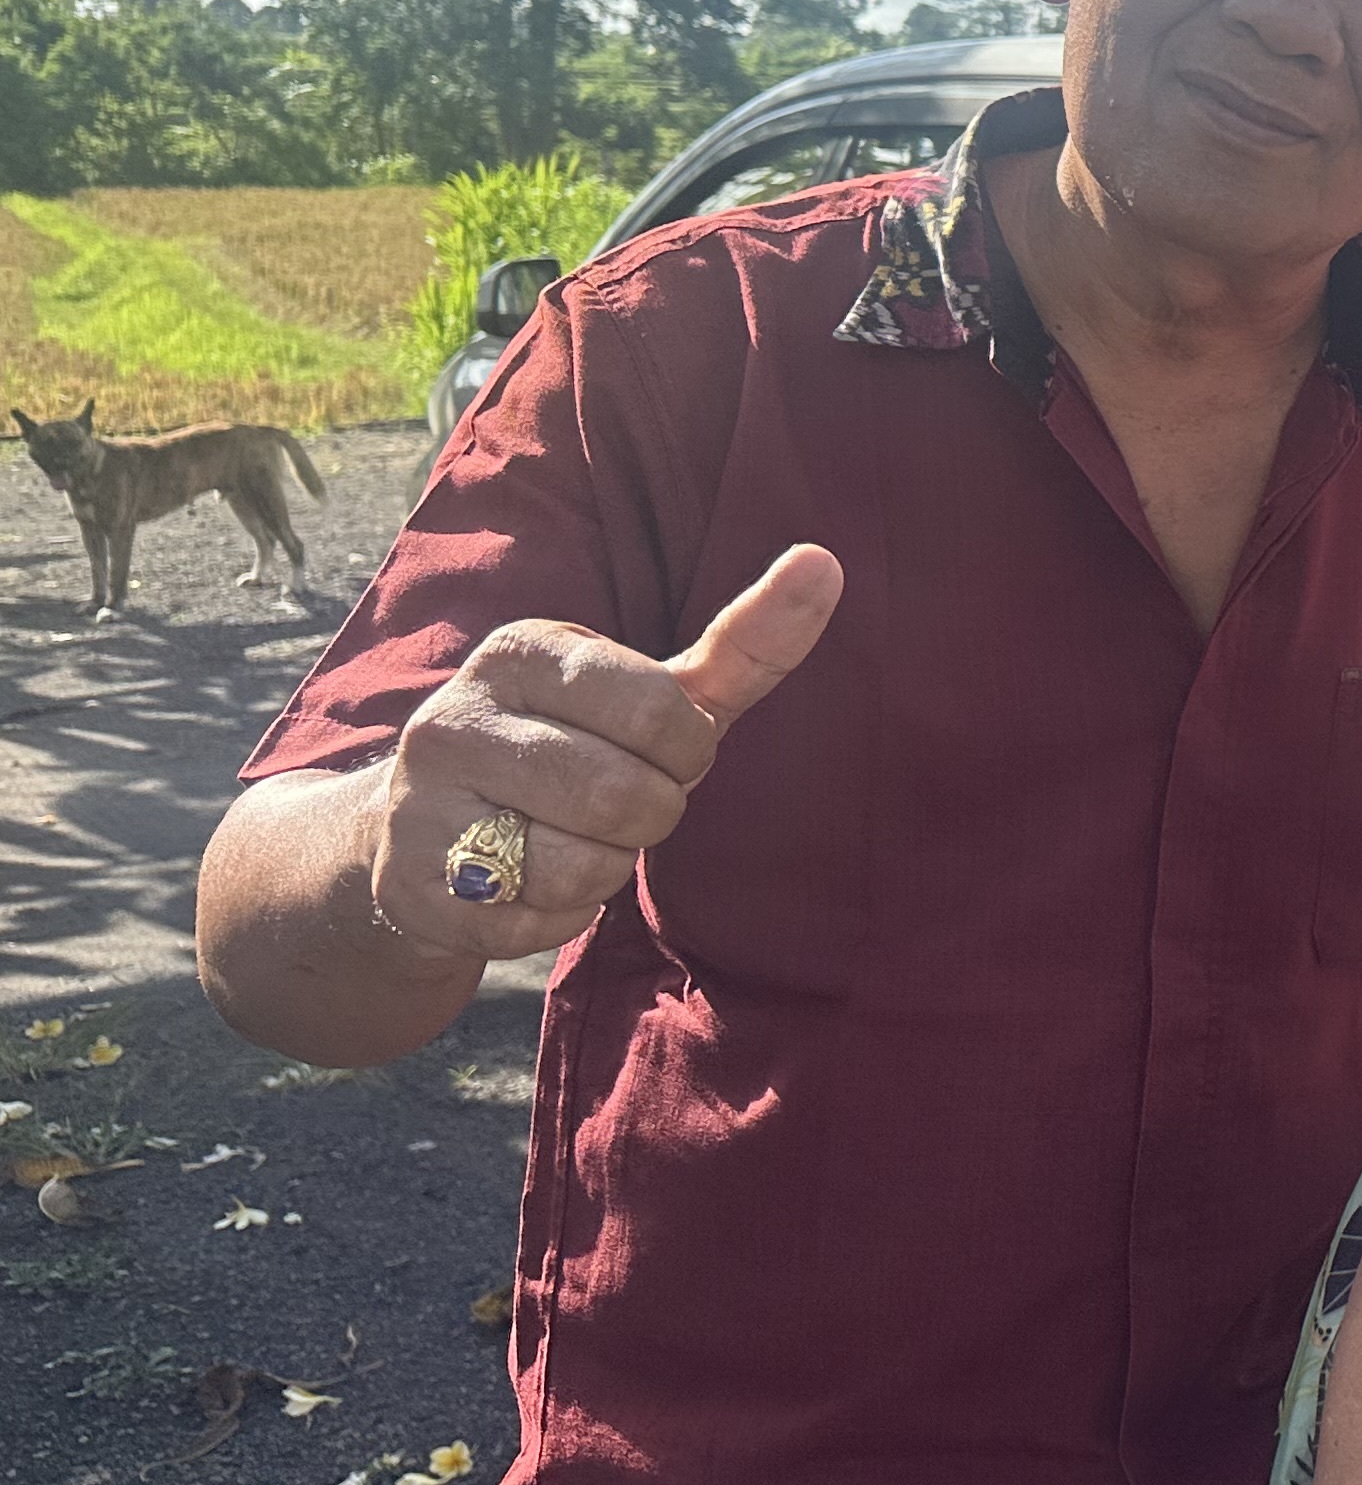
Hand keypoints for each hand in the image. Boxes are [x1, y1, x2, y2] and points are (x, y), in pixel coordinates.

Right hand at [357, 547, 842, 961]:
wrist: (417, 836)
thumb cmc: (572, 748)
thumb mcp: (650, 693)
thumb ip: (741, 643)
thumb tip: (825, 562)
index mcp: (520, 652)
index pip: (657, 707)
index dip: (684, 748)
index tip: (660, 747)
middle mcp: (453, 719)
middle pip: (625, 794)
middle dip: (653, 811)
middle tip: (623, 801)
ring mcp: (423, 806)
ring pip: (583, 864)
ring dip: (608, 867)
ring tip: (572, 838)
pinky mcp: (413, 892)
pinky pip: (538, 922)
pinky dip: (560, 916)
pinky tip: (528, 885)